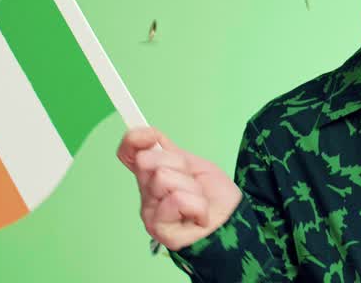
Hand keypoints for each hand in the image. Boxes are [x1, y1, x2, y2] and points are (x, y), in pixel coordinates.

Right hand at [117, 126, 242, 251]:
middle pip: (147, 160)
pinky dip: (196, 204)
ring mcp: (149, 211)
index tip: (151, 136)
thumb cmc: (214, 197)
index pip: (129, 153)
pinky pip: (177, 200)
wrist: (231, 223)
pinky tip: (199, 216)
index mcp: (153, 175)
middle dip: (179, 165)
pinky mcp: (157, 228)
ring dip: (191, 187)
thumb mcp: (195, 165)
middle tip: (193, 183)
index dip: (134, 140)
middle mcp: (146, 193)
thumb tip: (146, 132)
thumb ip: (170, 152)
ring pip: (163, 177)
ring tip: (198, 201)